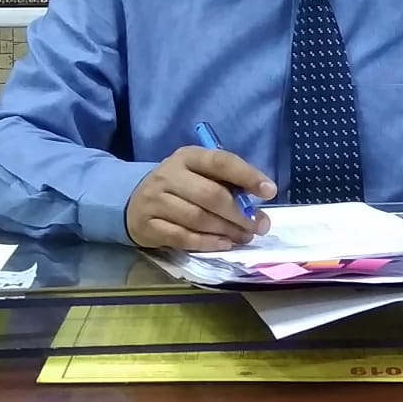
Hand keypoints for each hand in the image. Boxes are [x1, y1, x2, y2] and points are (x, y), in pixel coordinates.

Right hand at [126, 146, 276, 250]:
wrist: (133, 202)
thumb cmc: (180, 186)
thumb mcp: (200, 174)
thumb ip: (227, 183)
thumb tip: (260, 204)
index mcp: (188, 156)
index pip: (221, 161)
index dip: (247, 175)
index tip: (270, 191)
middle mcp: (169, 175)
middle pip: (210, 195)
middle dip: (239, 213)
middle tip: (259, 225)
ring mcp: (156, 201)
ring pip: (197, 218)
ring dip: (226, 230)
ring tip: (244, 237)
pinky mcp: (148, 226)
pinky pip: (182, 237)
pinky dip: (206, 243)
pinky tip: (223, 244)